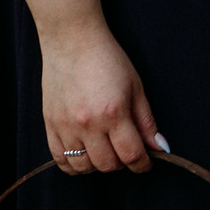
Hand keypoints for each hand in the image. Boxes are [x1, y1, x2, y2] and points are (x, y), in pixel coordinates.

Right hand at [39, 21, 166, 174]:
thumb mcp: (136, 87)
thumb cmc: (108, 60)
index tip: (148, 163)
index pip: (131, 154)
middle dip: (123, 163)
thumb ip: (146, 121)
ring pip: (82, 167)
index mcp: (113, 113)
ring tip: (107, 151)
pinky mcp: (50, 126)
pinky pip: (58, 160)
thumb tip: (160, 147)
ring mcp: (65, 127)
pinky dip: (74, 165)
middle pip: (107, 164)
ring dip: (98, 165)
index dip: (143, 164)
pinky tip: (85, 154)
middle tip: (128, 150)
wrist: (73, 43)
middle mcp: (88, 124)